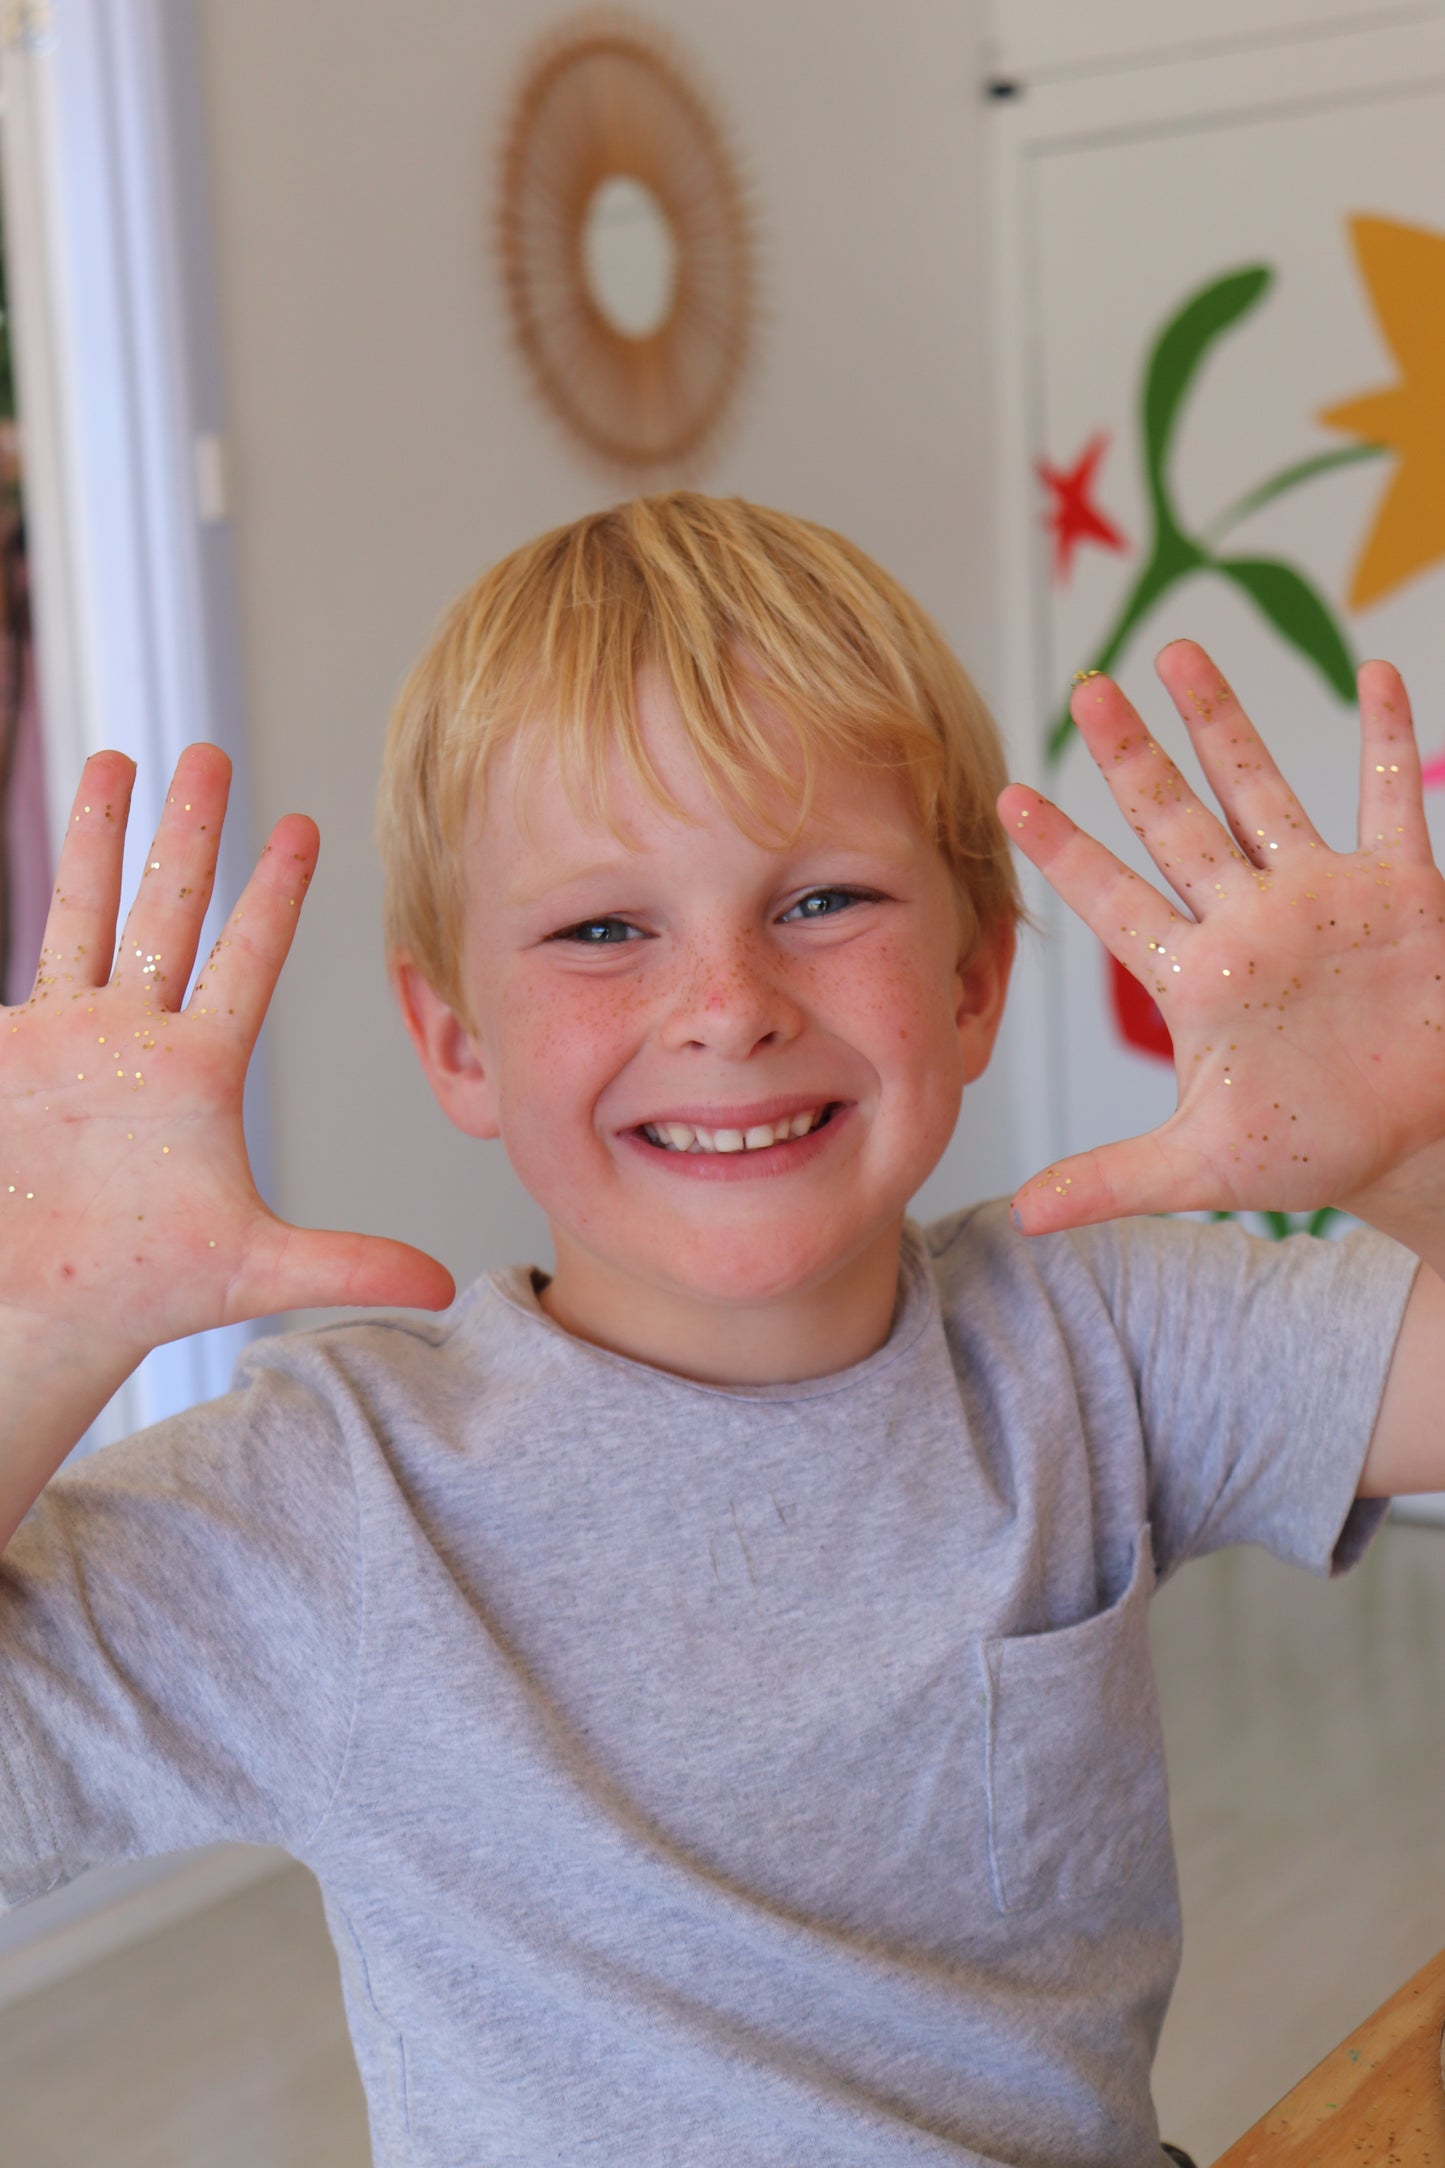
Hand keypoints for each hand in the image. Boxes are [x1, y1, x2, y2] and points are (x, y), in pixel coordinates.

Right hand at [1, 744, 454, 1365]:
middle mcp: (136, 1036)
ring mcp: (66, 1036)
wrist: (39, 1312)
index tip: (302, 826)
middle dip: (191, 830)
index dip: (273, 893)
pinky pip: (24, 951)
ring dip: (102, 834)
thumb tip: (443, 1286)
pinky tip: (25, 831)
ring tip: (117, 756)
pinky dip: (27, 895)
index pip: (245, 958)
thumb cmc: (141, 1289)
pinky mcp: (10, 1051)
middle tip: (212, 753)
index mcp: (199, 1070)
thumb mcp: (253, 1268)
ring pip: (89, 908)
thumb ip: (348, 1263)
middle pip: (170, 907)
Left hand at [999, 642, 1444, 1233]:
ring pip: (1263, 790)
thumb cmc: (1316, 1150)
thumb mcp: (1204, 1169)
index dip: (1063, 851)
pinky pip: (1393, 801)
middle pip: (1177, 820)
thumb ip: (1113, 1178)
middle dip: (1133, 755)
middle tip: (1088, 684)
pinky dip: (1391, 738)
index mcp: (1197, 976)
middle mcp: (1249, 920)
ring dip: (1226, 723)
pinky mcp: (1401, 894)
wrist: (1419, 1143)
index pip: (1114, 900)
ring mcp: (1321, 898)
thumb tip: (1020, 1217)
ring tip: (1180, 652)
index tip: (1007, 798)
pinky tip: (1379, 671)